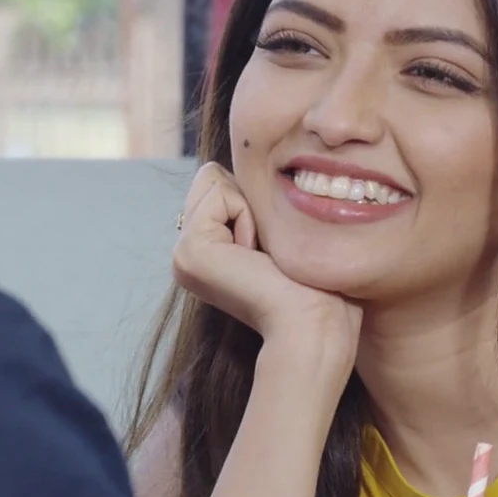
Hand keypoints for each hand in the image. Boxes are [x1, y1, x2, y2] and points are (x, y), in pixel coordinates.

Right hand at [172, 163, 362, 373]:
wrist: (313, 324)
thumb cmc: (314, 286)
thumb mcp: (279, 235)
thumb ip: (255, 206)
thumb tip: (249, 172)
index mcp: (206, 250)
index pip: (220, 182)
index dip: (256, 201)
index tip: (272, 249)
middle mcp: (187, 252)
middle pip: (214, 177)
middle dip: (250, 201)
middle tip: (267, 253)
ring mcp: (184, 253)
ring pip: (214, 180)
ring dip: (252, 210)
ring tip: (262, 256)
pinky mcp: (190, 250)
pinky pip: (220, 193)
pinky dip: (248, 216)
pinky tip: (255, 256)